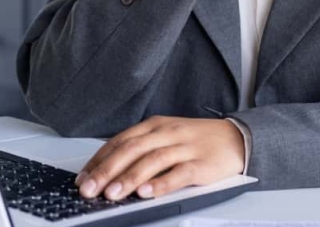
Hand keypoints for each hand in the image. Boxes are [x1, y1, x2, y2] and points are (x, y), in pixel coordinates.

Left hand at [73, 116, 244, 200]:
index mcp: (154, 125)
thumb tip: (108, 172)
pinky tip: (147, 193)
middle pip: (132, 150)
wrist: (237, 137)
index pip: (120, 141)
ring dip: (129, 178)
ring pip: (152, 160)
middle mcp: (167, 132)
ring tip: (112, 194)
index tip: (82, 178)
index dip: (99, 160)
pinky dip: (162, 183)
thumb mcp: (166, 137)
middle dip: (107, 170)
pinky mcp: (202, 163)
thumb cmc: (196, 141)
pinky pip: (180, 173)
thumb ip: (141, 150)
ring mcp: (185, 147)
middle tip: (89, 189)